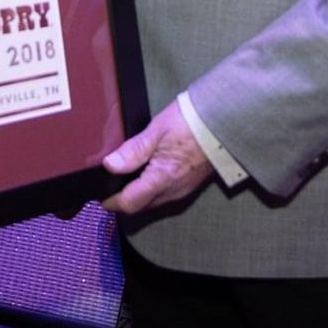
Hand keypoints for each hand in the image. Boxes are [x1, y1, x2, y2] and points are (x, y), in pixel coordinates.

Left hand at [101, 100, 213, 215]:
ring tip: (127, 177)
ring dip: (139, 195)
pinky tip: (149, 172)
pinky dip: (152, 189)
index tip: (101, 197)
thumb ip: (133, 150)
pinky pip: (166, 194)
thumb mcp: (157, 131)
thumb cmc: (191, 122)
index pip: (130, 203)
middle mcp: (173, 191)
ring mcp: (184, 189)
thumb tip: (110, 165)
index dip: (113, 203)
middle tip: (111, 184)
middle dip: (125, 200)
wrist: (226, 121)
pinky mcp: (191, 184)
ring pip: (154, 201)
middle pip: (141, 205)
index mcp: (162, 179)